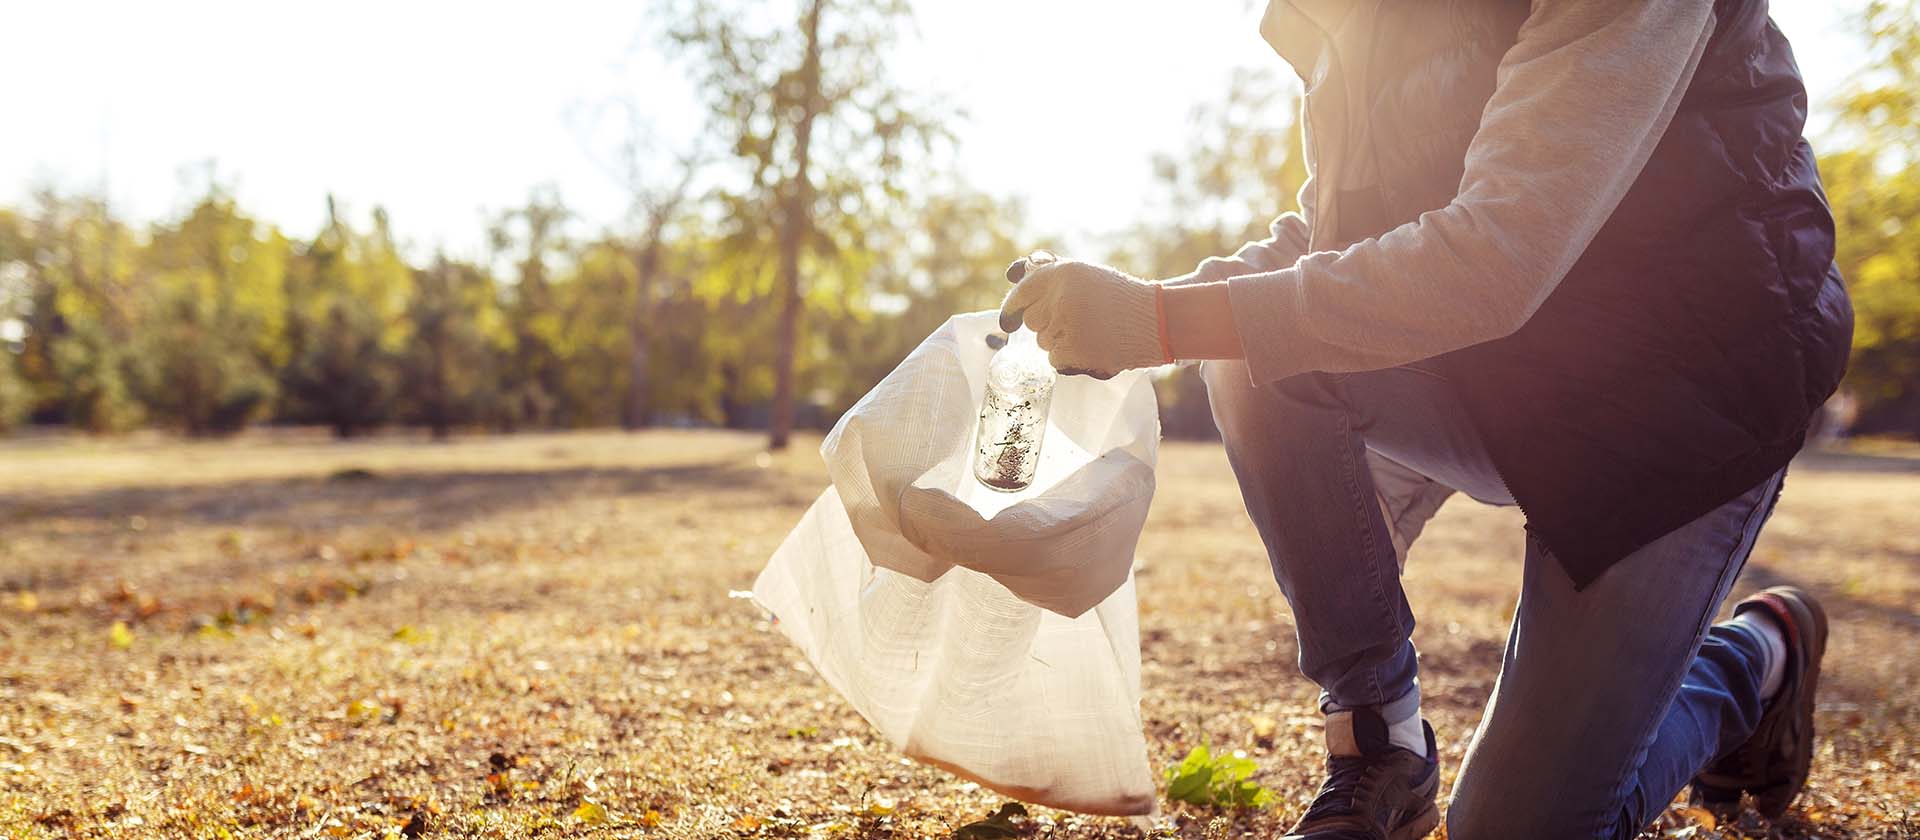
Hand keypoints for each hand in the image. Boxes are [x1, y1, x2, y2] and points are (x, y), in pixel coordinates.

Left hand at [998, 251, 1171, 377]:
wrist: (1158, 320)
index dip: (1013, 307)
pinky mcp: (1074, 351)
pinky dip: (1070, 359)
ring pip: (1043, 342)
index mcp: (1063, 273)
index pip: (1022, 292)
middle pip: (1031, 321)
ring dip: (1061, 342)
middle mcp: (1061, 296)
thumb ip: (1051, 274)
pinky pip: (1055, 360)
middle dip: (1047, 324)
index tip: (1009, 321)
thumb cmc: (1122, 297)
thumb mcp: (1087, 275)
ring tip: (1092, 333)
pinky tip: (1094, 347)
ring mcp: (1066, 325)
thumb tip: (1013, 272)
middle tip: (1076, 321)